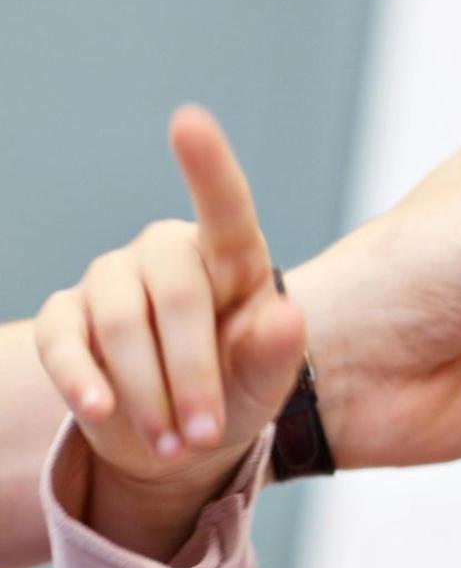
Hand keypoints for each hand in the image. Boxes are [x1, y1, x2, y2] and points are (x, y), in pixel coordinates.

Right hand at [35, 108, 305, 559]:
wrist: (182, 437)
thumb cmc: (238, 389)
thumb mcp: (269, 380)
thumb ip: (279, 350)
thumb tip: (289, 317)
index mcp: (231, 257)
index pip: (225, 209)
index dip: (207, 167)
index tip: (188, 121)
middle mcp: (168, 255)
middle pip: (175, 294)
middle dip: (191, 372)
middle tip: (206, 435)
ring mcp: (112, 280)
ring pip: (119, 321)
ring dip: (145, 391)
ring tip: (174, 446)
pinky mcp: (67, 318)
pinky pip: (64, 340)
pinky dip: (81, 379)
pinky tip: (100, 412)